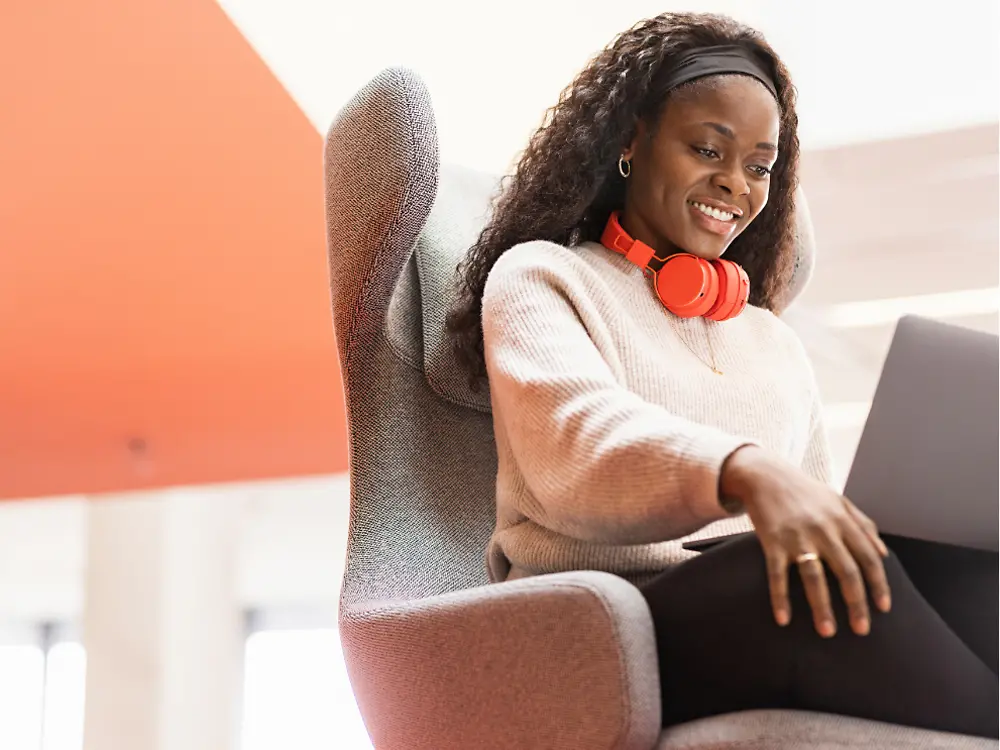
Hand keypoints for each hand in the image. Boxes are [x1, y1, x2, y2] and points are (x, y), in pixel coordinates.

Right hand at [720, 445, 891, 637]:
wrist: (765, 475)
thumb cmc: (805, 491)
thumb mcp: (839, 501)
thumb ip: (863, 525)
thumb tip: (883, 554)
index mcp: (842, 521)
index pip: (868, 558)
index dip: (878, 584)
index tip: (884, 608)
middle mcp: (823, 530)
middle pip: (846, 572)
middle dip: (856, 604)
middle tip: (861, 630)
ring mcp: (797, 537)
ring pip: (814, 577)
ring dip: (822, 607)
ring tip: (827, 632)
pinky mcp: (772, 541)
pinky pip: (777, 575)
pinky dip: (780, 598)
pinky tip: (783, 619)